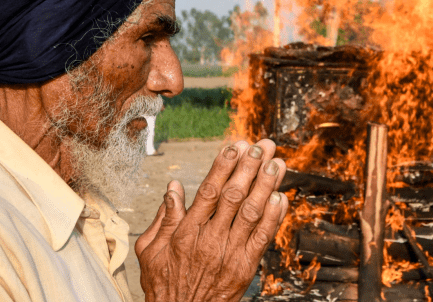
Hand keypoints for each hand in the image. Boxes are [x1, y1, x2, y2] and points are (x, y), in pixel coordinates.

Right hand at [135, 139, 288, 301]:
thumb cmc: (164, 284)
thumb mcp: (151, 251)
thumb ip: (164, 218)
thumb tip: (173, 188)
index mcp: (186, 232)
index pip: (209, 191)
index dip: (224, 167)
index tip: (235, 146)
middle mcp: (210, 239)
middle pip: (234, 196)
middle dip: (250, 168)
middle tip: (262, 147)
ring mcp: (230, 253)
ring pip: (252, 213)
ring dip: (267, 186)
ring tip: (277, 164)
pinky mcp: (245, 267)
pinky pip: (262, 238)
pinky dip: (274, 217)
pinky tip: (281, 198)